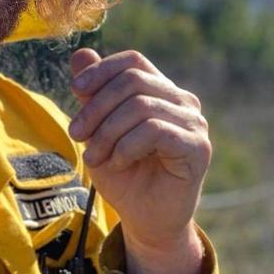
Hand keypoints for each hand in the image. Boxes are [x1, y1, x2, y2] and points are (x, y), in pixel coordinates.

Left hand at [69, 48, 210, 273]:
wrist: (145, 220)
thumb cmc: (123, 173)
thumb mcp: (98, 129)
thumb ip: (93, 93)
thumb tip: (81, 53)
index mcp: (160, 91)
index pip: (133, 62)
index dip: (102, 69)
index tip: (75, 89)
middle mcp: (182, 101)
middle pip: (133, 81)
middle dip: (97, 106)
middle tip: (76, 134)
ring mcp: (194, 123)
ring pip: (141, 106)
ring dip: (108, 132)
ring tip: (94, 157)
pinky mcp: (198, 147)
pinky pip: (154, 131)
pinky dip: (126, 146)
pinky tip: (117, 162)